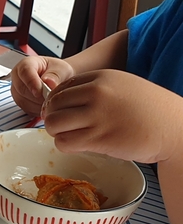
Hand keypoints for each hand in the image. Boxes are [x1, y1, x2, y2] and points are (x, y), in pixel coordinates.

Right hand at [9, 56, 75, 116]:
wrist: (57, 80)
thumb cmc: (58, 72)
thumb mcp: (62, 69)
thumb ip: (56, 75)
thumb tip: (49, 83)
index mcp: (26, 64)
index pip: (24, 71)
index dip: (31, 82)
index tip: (40, 92)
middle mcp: (17, 77)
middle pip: (22, 89)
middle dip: (38, 96)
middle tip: (51, 98)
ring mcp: (16, 90)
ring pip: (23, 100)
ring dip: (38, 104)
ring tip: (50, 101)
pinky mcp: (19, 101)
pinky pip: (25, 108)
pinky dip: (36, 110)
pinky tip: (45, 105)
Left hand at [43, 69, 182, 163]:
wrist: (175, 128)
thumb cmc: (150, 110)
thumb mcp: (123, 87)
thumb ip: (95, 89)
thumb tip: (63, 100)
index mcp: (101, 77)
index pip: (61, 88)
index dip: (56, 103)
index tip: (61, 112)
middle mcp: (97, 93)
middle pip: (53, 105)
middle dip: (54, 117)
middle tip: (64, 126)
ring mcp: (97, 115)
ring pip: (54, 124)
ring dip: (57, 133)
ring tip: (71, 136)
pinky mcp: (99, 138)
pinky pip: (64, 142)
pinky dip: (65, 146)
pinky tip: (77, 145)